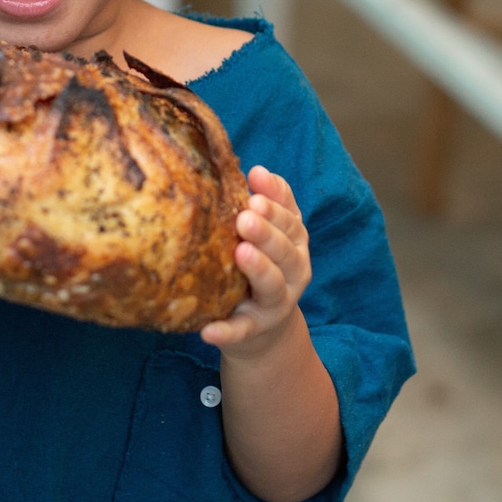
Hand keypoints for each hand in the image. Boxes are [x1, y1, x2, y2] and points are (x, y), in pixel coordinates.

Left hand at [200, 165, 310, 358]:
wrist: (264, 328)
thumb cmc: (261, 265)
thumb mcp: (273, 234)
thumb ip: (270, 203)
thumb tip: (256, 169)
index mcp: (294, 245)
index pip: (291, 220)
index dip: (276, 201)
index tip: (255, 182)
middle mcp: (292, 273)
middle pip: (285, 251)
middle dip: (267, 232)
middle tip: (246, 215)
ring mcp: (274, 304)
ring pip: (272, 285)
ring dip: (258, 269)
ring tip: (241, 253)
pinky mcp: (253, 330)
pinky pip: (240, 331)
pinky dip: (226, 333)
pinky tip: (207, 331)